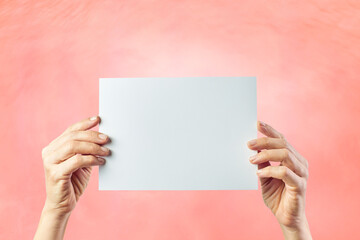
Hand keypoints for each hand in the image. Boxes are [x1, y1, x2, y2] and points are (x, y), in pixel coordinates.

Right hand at [35, 116, 109, 239]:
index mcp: (54, 147)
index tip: (98, 119)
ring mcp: (50, 163)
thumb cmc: (74, 181)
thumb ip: (87, 150)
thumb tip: (104, 137)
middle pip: (73, 137)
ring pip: (73, 147)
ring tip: (106, 151)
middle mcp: (49, 152)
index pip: (70, 130)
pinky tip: (101, 162)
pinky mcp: (56, 174)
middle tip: (107, 138)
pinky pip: (76, 161)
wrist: (63, 204)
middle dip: (92, 135)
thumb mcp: (82, 162)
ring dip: (93, 147)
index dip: (84, 123)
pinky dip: (91, 159)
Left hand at [247, 121, 311, 239]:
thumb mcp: (264, 176)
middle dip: (264, 141)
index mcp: (293, 158)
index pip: (282, 139)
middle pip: (283, 143)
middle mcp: (300, 163)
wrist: (285, 217)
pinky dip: (270, 170)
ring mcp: (302, 173)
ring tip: (251, 160)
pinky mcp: (300, 185)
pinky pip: (285, 172)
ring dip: (266, 154)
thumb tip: (251, 149)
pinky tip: (259, 173)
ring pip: (285, 154)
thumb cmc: (277, 196)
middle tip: (248, 145)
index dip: (270, 130)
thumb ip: (261, 163)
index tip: (257, 123)